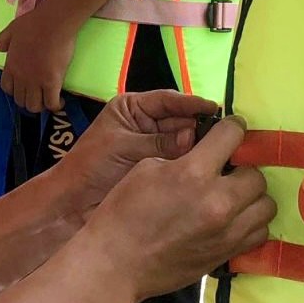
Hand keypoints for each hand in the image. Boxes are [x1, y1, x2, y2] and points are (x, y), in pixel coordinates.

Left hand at [0, 0, 81, 112]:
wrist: (53, 23)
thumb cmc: (34, 23)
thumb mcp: (12, 29)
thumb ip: (3, 39)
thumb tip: (0, 48)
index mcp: (11, 65)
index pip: (7, 88)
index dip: (15, 91)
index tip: (24, 88)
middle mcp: (21, 77)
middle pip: (20, 100)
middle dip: (28, 100)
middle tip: (38, 95)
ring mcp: (36, 81)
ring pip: (34, 106)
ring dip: (41, 106)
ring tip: (48, 99)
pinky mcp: (52, 82)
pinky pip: (51, 103)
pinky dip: (55, 105)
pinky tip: (60, 100)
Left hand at [56, 89, 220, 212]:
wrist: (75, 202)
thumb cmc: (91, 165)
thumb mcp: (123, 146)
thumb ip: (157, 142)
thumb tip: (191, 138)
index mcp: (133, 108)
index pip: (168, 100)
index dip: (191, 103)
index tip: (214, 108)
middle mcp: (148, 123)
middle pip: (182, 119)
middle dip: (201, 126)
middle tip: (228, 134)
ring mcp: (157, 146)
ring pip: (186, 141)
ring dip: (202, 146)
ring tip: (227, 149)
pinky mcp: (162, 168)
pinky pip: (183, 161)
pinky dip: (196, 163)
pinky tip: (213, 165)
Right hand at [81, 118, 272, 302]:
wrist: (117, 263)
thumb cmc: (123, 212)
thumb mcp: (146, 169)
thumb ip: (182, 157)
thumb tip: (206, 154)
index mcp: (193, 172)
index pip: (232, 135)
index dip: (232, 128)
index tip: (230, 130)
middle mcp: (218, 201)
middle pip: (257, 174)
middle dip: (243, 168)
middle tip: (227, 171)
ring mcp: (227, 232)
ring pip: (266, 205)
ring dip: (251, 197)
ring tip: (233, 197)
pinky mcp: (228, 254)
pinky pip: (259, 232)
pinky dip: (251, 223)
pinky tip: (233, 220)